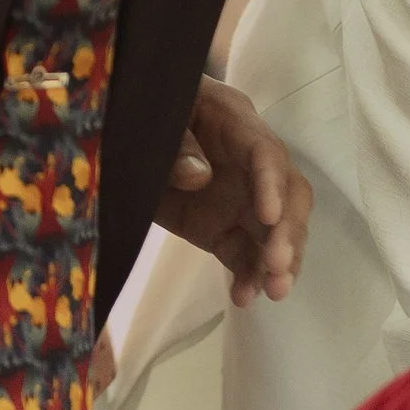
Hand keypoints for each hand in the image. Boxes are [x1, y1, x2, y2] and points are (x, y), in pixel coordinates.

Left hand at [154, 78, 311, 307]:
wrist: (120, 135)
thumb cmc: (141, 111)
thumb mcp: (152, 119)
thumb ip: (175, 143)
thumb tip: (198, 176)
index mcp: (234, 122)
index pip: (266, 153)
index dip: (272, 185)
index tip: (269, 217)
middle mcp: (250, 164)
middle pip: (288, 197)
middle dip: (288, 233)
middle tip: (278, 265)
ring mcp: (241, 200)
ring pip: (275, 232)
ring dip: (279, 263)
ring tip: (274, 292)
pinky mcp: (224, 230)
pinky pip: (244, 256)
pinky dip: (249, 278)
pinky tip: (244, 298)